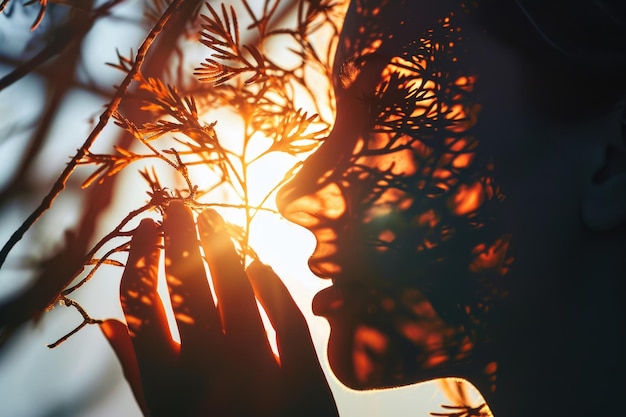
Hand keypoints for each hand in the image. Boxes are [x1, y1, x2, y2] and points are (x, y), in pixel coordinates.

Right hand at [101, 201, 337, 416]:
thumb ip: (135, 374)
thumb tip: (107, 323)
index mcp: (165, 380)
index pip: (142, 299)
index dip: (141, 255)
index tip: (146, 227)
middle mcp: (209, 368)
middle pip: (189, 281)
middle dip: (180, 234)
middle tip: (178, 205)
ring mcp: (259, 370)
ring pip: (239, 289)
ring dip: (224, 247)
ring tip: (214, 220)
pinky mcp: (302, 377)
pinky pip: (289, 319)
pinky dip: (273, 286)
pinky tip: (259, 262)